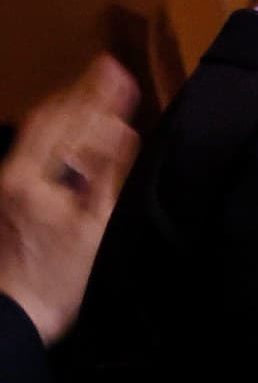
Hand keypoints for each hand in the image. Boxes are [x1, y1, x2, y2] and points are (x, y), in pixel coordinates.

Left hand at [0, 56, 138, 344]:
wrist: (14, 316)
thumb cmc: (60, 277)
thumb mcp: (94, 226)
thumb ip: (107, 173)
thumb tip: (121, 129)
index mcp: (31, 178)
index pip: (68, 122)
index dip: (96, 95)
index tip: (120, 71)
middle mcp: (11, 173)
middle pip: (47, 120)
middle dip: (81, 92)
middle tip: (109, 67)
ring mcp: (5, 185)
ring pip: (35, 132)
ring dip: (65, 106)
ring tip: (91, 87)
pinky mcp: (6, 198)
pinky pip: (30, 148)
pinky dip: (54, 129)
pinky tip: (69, 129)